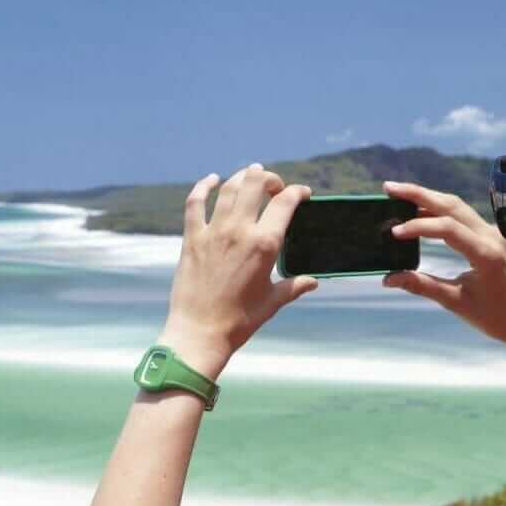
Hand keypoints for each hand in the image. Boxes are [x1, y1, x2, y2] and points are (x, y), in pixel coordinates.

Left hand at [159, 164, 318, 376]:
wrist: (200, 332)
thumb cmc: (240, 320)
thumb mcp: (273, 302)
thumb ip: (294, 286)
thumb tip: (313, 281)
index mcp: (264, 244)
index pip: (285, 203)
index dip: (297, 192)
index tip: (302, 193)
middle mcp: (239, 231)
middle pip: (254, 184)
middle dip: (268, 178)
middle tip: (273, 183)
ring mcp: (213, 232)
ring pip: (228, 189)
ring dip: (241, 176)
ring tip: (250, 173)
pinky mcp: (192, 239)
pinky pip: (195, 203)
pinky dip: (203, 187)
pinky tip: (211, 180)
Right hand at [378, 179, 505, 348]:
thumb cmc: (494, 316)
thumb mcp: (456, 302)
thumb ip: (422, 286)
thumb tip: (388, 278)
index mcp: (487, 254)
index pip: (449, 228)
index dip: (419, 226)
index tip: (395, 233)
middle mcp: (492, 237)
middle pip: (452, 205)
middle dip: (419, 194)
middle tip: (389, 188)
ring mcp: (493, 233)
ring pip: (457, 205)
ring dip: (428, 197)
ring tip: (399, 195)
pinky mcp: (490, 235)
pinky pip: (462, 214)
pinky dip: (438, 209)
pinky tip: (419, 211)